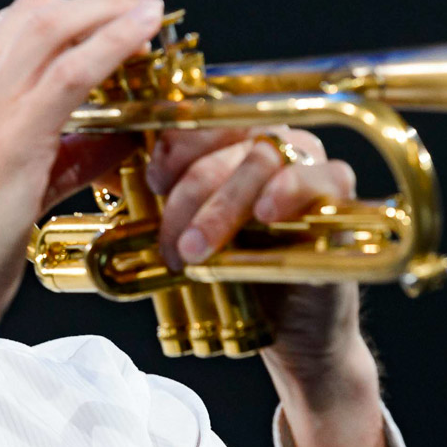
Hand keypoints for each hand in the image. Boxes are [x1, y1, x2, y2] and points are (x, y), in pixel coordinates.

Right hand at [0, 0, 160, 446]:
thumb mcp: (7, 191)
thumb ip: (60, 157)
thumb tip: (112, 139)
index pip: (10, 30)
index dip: (66, 18)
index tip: (106, 23)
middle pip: (33, 13)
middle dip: (92, 5)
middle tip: (137, 12)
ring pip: (53, 26)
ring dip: (110, 12)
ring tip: (149, 15)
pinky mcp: (11, 134)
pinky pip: (74, 68)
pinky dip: (115, 40)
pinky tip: (144, 31)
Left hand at [146, 128, 389, 446]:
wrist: (289, 329)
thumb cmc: (237, 274)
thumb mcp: (187, 232)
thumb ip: (158, 200)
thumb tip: (104, 173)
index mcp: (232, 140)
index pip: (201, 116)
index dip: (173, 144)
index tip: (152, 182)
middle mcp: (271, 142)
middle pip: (227, 138)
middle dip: (190, 192)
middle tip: (173, 244)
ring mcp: (309, 163)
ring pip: (264, 157)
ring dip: (224, 204)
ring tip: (198, 251)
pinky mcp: (342, 196)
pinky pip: (322, 175)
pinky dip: (290, 190)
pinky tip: (266, 216)